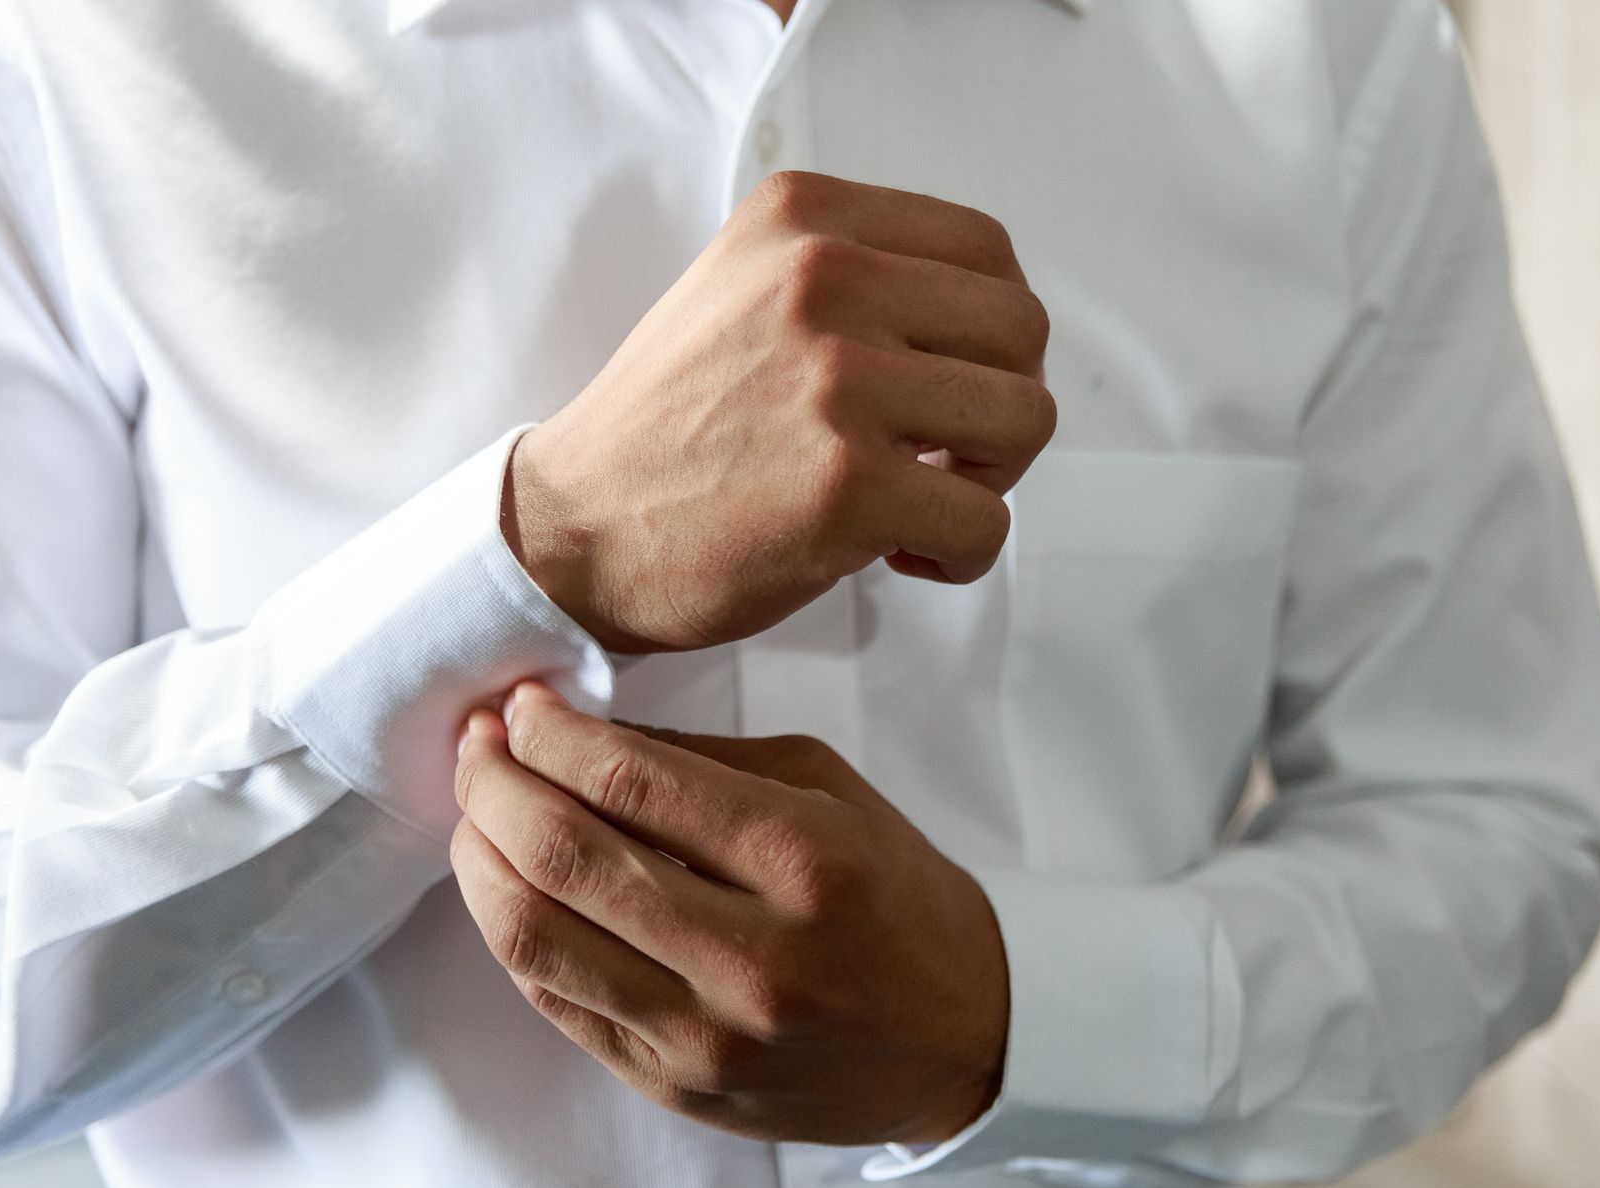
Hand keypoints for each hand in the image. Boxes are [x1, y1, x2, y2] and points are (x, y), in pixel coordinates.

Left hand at [450, 682, 1010, 1145]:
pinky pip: (556, 1002)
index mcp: (804, 860)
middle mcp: (752, 957)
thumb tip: (576, 732)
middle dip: (494, 784)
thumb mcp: (828, 792)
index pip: (631, 780)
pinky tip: (512, 886)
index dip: (548, 732)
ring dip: (482, 861)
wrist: (963, 1041)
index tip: (520, 705)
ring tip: (478, 814)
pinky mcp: (675, 1086)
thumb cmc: (899, 899)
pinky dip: (516, 932)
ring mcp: (706, 1037)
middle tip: (477, 745)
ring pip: (535, 940)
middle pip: (565, 857)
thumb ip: (700, 761)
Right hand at [504, 170, 1055, 653]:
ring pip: (1024, 420)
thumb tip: (986, 318)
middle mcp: (824, 278)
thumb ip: (855, 271)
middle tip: (942, 455)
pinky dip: (962, 555)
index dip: (993, 333)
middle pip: (1023, 331)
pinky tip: (900, 557)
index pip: (987, 250)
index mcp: (806, 218)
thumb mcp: (747, 288)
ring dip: (988, 480)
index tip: (949, 383)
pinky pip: (985, 523)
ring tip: (920, 502)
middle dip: (1001, 404)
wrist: (575, 526)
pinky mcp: (846, 484)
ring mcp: (836, 381)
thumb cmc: (671, 426)